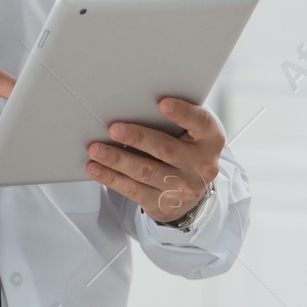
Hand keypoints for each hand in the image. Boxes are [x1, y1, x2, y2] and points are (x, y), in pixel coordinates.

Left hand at [84, 97, 223, 223]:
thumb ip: (174, 119)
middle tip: (114, 128)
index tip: (163, 103)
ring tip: (96, 149)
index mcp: (210, 139)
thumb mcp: (191, 133)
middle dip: (138, 138)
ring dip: (117, 159)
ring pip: (145, 171)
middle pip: (166, 149)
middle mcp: (200, 165)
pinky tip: (95, 168)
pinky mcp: (162, 203)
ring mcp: (182, 187)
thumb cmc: (186, 148)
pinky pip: (132, 189)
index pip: (200, 123)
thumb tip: (133, 104)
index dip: (183, 113)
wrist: (193, 191)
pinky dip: (111, 178)